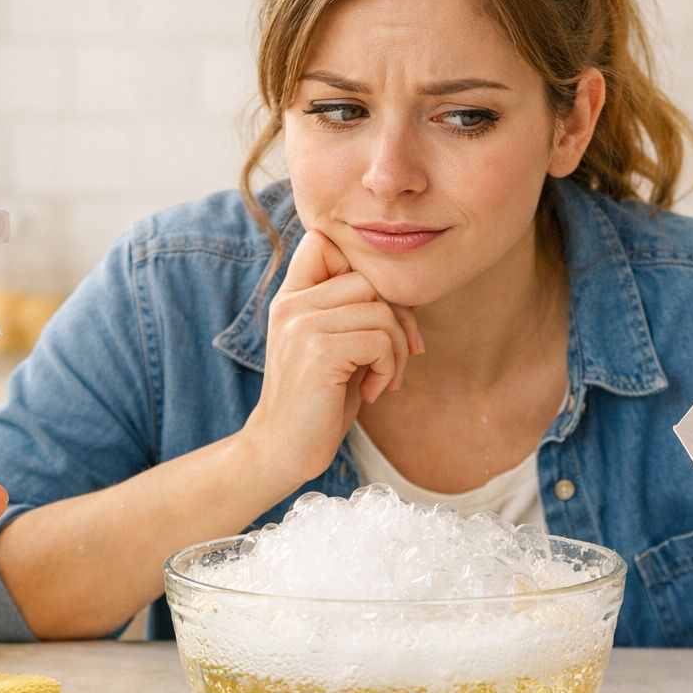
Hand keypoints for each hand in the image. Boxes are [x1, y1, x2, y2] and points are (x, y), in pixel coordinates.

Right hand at [242, 229, 422, 486]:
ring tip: (383, 380)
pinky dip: (389, 368)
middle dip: (397, 318)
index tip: (374, 314)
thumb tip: (409, 289)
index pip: (325, 242)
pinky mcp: (319, 351)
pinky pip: (379, 339)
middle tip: (396, 357)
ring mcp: (303, 324)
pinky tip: (373, 392)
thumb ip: (353, 312)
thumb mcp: (335, 347)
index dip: (361, 269)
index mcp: (291, 297)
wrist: (283, 451)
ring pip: (381, 310)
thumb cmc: (318, 402)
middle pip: (369, 278)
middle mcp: (292, 303)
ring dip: (396, 351)